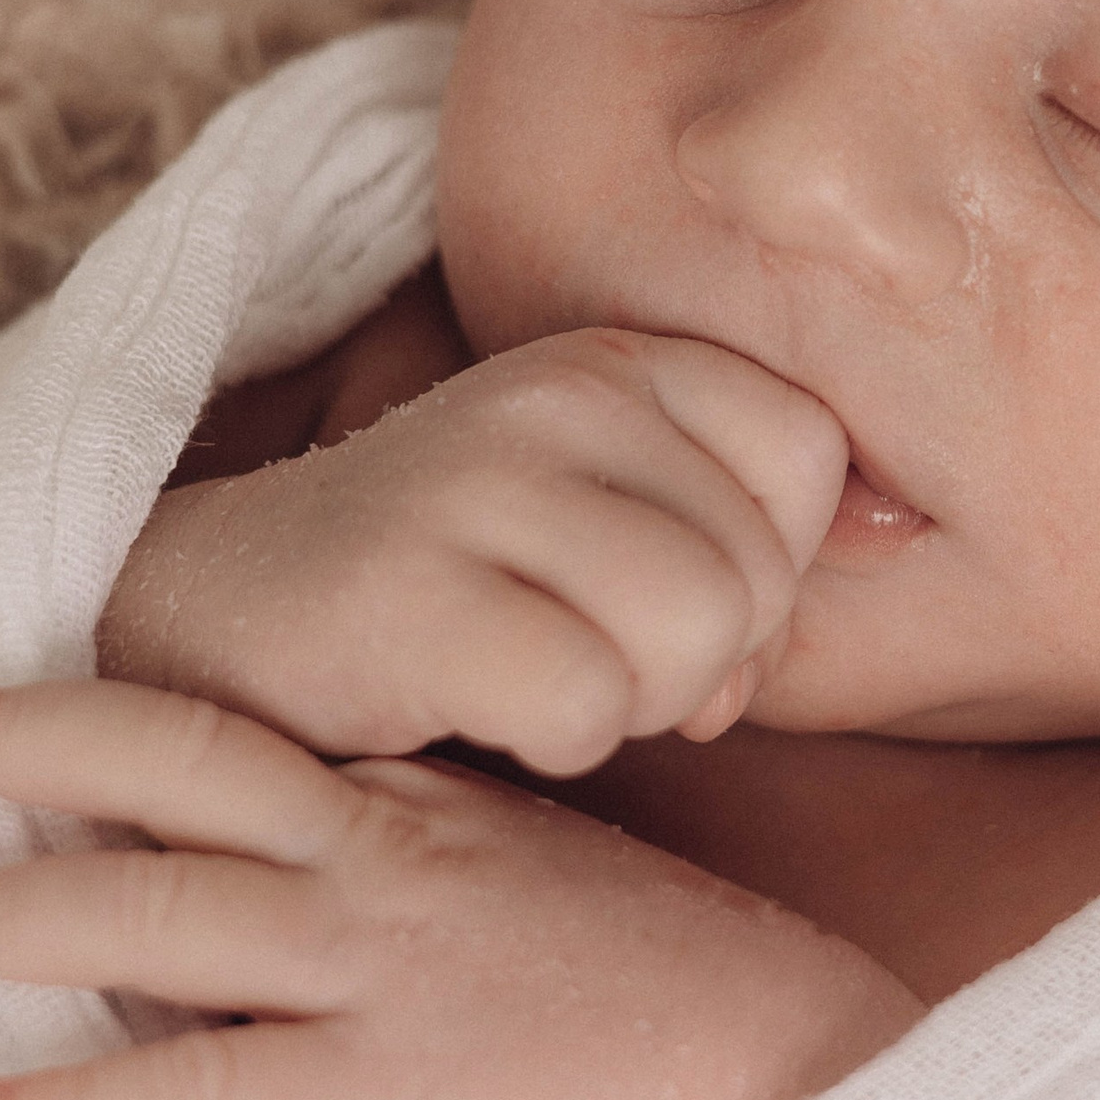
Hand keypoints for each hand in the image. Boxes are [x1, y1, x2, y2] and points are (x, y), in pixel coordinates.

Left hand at [0, 678, 916, 1099]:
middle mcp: (392, 857)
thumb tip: (325, 904)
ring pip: (148, 910)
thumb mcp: (555, 889)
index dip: (108, 707)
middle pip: (170, 764)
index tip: (6, 699)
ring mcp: (383, 965)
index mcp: (433, 806)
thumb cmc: (696, 1002)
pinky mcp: (384, 1093)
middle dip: (12, 737)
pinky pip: (192, 1096)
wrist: (798, 1078)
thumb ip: (441, 875)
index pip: (243, 730)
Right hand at [99, 326, 849, 774]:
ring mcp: (474, 477)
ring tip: (539, 682)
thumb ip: (741, 532)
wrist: (211, 627)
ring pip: (694, 630)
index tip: (669, 612)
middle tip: (589, 667)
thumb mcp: (604, 528)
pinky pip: (589, 700)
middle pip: (759, 567)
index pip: (808, 457)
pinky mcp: (403, 586)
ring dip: (632, 703)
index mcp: (618, 359)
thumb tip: (888, 551)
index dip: (770, 571)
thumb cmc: (450, 602)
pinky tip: (477, 711)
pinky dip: (552, 740)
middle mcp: (554, 391)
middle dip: (701, 662)